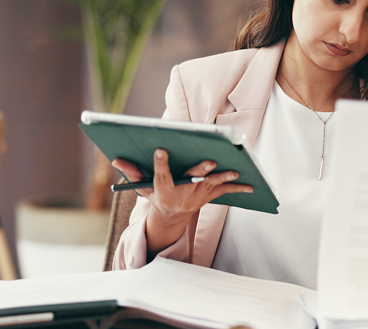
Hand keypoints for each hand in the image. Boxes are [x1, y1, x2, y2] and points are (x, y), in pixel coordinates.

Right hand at [111, 149, 252, 222]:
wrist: (171, 217)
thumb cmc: (155, 196)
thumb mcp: (141, 187)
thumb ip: (131, 172)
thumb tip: (116, 159)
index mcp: (164, 190)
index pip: (161, 175)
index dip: (160, 163)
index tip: (160, 150)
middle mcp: (183, 194)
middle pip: (192, 179)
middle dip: (201, 170)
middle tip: (209, 160)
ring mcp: (198, 195)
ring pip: (213, 184)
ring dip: (224, 177)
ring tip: (234, 170)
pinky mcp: (210, 195)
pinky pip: (226, 191)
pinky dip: (238, 188)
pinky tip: (251, 185)